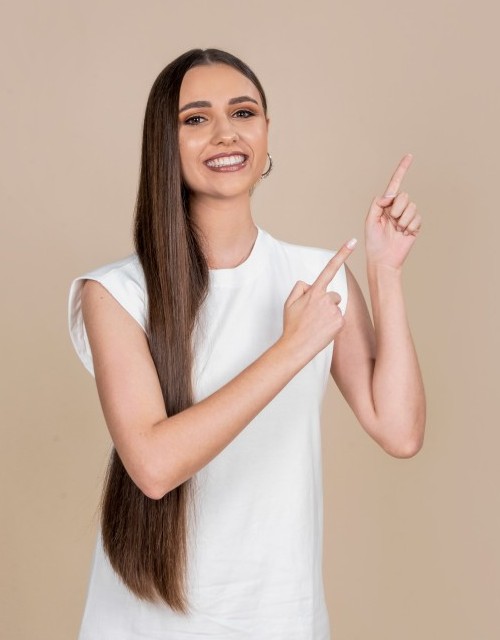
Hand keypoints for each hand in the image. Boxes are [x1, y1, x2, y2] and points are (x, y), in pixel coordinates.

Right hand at [281, 239, 356, 359]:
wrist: (296, 346)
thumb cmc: (292, 325)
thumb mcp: (289, 302)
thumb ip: (300, 288)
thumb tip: (310, 284)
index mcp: (314, 291)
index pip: (329, 268)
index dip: (342, 254)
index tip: (352, 242)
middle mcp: (326, 298)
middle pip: (333, 295)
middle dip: (326, 303)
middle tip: (313, 316)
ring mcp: (334, 310)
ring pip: (336, 308)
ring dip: (329, 314)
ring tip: (316, 325)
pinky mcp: (340, 321)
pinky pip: (339, 319)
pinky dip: (333, 324)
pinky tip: (323, 330)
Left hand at [365, 154, 421, 270]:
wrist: (383, 259)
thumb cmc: (373, 242)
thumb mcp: (370, 220)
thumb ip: (378, 204)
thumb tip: (391, 194)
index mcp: (385, 204)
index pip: (395, 184)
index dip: (402, 169)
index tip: (409, 156)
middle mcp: (397, 208)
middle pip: (404, 196)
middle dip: (396, 209)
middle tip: (391, 221)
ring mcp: (407, 216)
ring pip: (411, 207)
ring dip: (403, 220)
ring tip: (397, 230)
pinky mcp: (415, 225)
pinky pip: (417, 219)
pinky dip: (410, 226)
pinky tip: (404, 234)